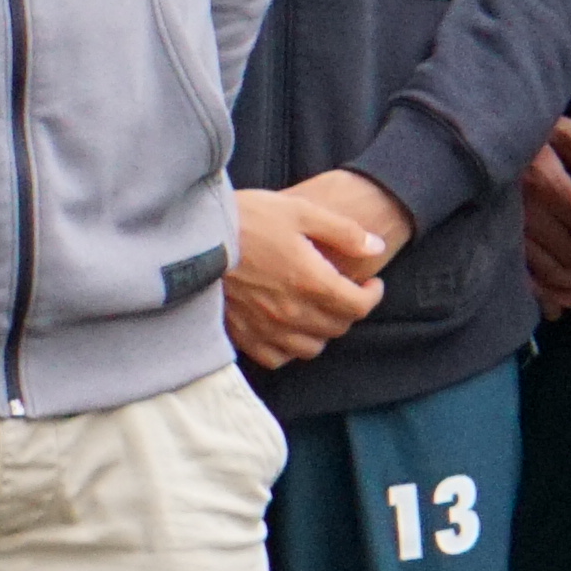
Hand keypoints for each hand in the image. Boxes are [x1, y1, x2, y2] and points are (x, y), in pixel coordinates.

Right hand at [226, 170, 411, 367]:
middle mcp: (291, 313)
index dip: (372, 295)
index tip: (371, 283)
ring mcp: (265, 328)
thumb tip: (375, 246)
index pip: (358, 307)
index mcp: (310, 282)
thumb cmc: (248, 219)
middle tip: (346, 291)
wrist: (194, 236)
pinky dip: (289, 349)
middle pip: (337, 327)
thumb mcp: (302, 212)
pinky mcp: (241, 335)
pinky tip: (289, 329)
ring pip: (310, 348)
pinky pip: (276, 358)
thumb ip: (344, 232)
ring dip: (322, 331)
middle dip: (349, 310)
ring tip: (319, 310)